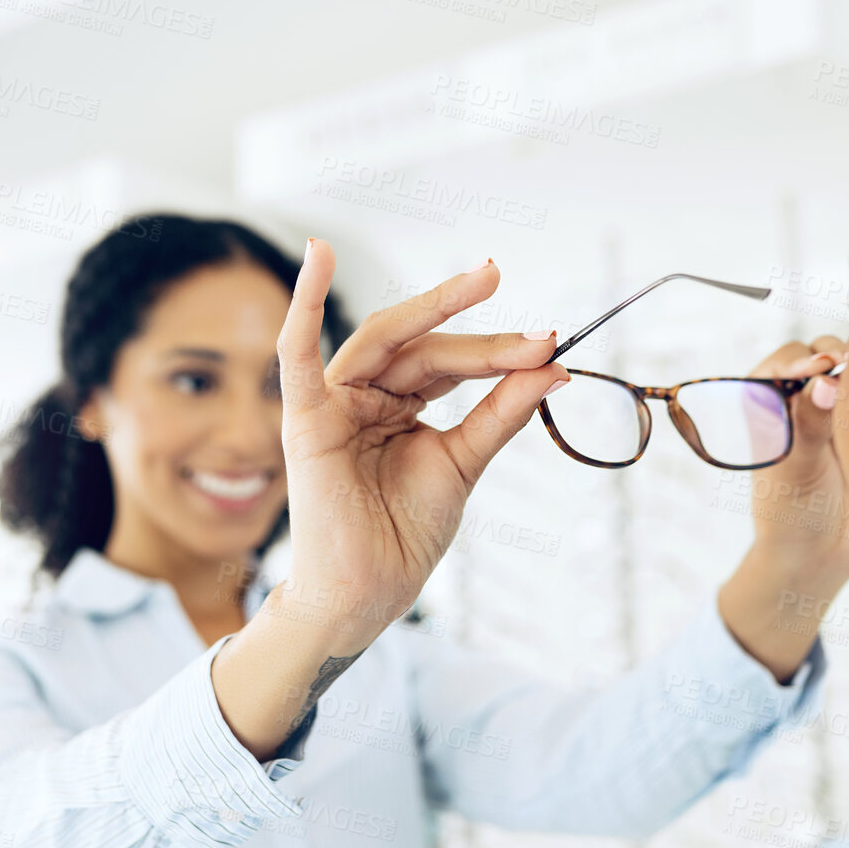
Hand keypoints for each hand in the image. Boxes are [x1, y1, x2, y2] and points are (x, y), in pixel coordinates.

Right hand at [211, 242, 567, 759]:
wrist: (369, 592)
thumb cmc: (404, 535)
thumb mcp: (464, 463)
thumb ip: (499, 413)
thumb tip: (552, 368)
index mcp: (397, 405)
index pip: (447, 363)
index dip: (497, 352)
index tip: (550, 345)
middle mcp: (363, 396)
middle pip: (424, 347)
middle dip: (478, 332)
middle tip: (537, 329)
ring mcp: (332, 403)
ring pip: (387, 341)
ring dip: (436, 310)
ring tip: (485, 284)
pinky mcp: (306, 418)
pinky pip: (296, 352)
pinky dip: (304, 302)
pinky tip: (317, 255)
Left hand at [745, 338, 848, 581]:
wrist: (822, 555)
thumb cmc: (790, 514)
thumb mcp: (793, 472)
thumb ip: (807, 427)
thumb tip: (823, 383)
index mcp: (768, 402)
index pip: (784, 361)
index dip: (800, 360)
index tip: (817, 370)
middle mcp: (804, 397)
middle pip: (824, 354)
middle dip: (838, 356)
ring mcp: (840, 408)